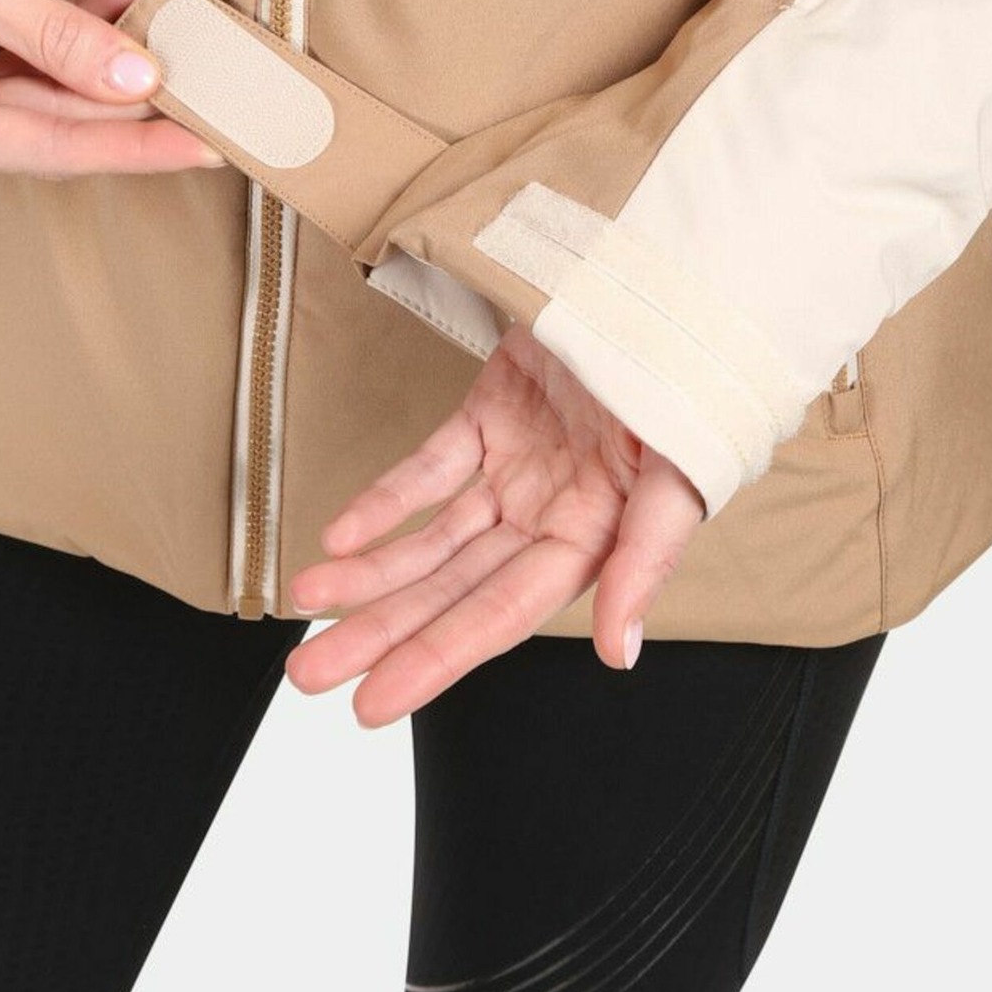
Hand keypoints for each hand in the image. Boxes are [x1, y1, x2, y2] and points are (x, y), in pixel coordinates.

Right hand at [0, 0, 219, 175]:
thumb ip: (53, 33)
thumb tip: (139, 78)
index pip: (47, 147)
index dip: (131, 147)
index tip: (201, 146)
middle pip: (57, 123)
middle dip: (136, 104)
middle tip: (214, 99)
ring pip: (56, 90)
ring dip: (115, 59)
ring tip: (183, 41)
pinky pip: (39, 57)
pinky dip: (85, 31)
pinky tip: (133, 9)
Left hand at [285, 325, 704, 724]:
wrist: (670, 290)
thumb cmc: (687, 385)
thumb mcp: (679, 475)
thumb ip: (645, 562)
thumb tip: (618, 653)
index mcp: (592, 541)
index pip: (500, 613)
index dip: (437, 657)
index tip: (373, 702)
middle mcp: (547, 517)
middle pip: (451, 589)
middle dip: (380, 632)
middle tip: (310, 673)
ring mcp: (516, 468)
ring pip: (429, 538)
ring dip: (368, 573)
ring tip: (304, 604)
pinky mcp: (491, 416)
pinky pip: (428, 469)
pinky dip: (384, 501)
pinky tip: (338, 538)